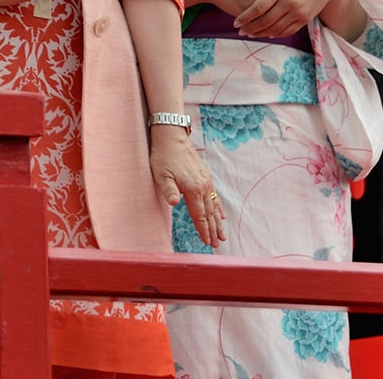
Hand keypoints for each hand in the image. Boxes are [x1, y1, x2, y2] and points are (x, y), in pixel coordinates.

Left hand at [149, 125, 225, 247]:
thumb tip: (173, 203)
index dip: (203, 230)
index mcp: (192, 189)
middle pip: (209, 213)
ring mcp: (206, 181)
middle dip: (213, 230)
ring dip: (218, 222)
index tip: (208, 243)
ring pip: (214, 206)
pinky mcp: (205, 176)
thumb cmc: (163, 156)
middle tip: (217, 245)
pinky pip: (215, 196)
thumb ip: (168, 189)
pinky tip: (222, 215)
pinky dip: (219, 208)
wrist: (172, 137)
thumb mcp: (161, 174)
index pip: (200, 215)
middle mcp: (203, 187)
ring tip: (222, 235)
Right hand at [185, 0, 289, 18]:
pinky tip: (264, 27)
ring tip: (277, 23)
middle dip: (283, 9)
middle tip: (285, 12)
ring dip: (274, 21)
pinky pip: (258, 22)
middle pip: (279, 5)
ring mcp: (253, 4)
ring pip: (270, 16)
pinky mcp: (244, 14)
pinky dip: (262, 25)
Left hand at [234, 0, 344, 38]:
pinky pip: (287, 31)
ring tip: (250, 34)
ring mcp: (297, 12)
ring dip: (261, 33)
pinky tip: (267, 34)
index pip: (258, 8)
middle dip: (250, 28)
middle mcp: (288, 2)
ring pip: (275, 29)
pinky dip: (275, 34)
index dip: (245, 17)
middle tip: (241, 31)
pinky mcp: (304, 19)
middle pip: (265, 21)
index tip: (236, 22)